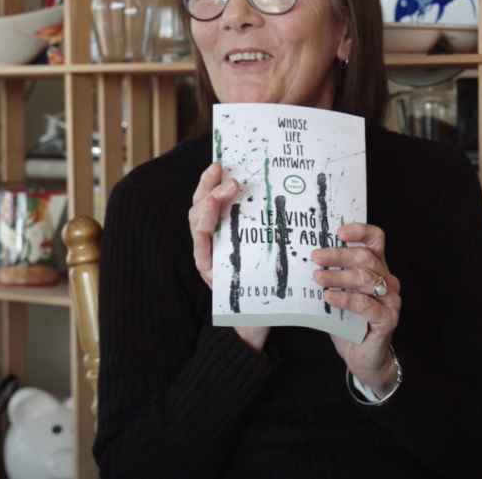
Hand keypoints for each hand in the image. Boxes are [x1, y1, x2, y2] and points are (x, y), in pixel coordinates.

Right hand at [188, 162, 268, 354]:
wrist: (261, 318)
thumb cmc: (268, 277)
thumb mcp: (271, 242)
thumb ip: (268, 220)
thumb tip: (284, 186)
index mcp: (223, 229)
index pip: (211, 199)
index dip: (210, 180)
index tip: (220, 164)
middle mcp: (211, 240)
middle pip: (200, 207)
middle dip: (210, 188)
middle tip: (228, 176)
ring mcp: (208, 257)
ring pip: (197, 226)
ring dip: (207, 209)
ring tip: (221, 196)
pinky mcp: (210, 274)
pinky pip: (201, 254)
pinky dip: (202, 240)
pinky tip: (205, 230)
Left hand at [312, 223, 400, 397]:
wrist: (364, 358)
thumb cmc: (350, 324)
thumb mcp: (338, 295)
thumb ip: (331, 277)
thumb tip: (305, 262)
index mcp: (377, 269)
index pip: (376, 241)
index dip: (360, 231)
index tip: (339, 231)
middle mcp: (387, 281)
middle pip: (367, 258)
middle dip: (339, 254)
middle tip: (316, 256)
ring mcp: (390, 301)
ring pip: (365, 279)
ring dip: (338, 276)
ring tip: (317, 277)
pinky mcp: (387, 320)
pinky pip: (366, 305)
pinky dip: (345, 299)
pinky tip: (329, 297)